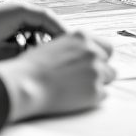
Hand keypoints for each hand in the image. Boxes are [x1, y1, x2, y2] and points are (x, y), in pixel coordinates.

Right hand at [0, 30, 116, 121]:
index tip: (94, 65)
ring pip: (109, 78)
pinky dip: (92, 98)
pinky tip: (75, 97)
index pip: (107, 47)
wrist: (26, 85)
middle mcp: (92, 52)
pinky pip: (102, 95)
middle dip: (100, 72)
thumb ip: (74, 48)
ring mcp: (95, 71)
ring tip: (77, 88)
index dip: (100, 57)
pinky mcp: (95, 91)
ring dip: (97, 83)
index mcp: (82, 38)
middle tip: (83, 80)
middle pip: (109, 64)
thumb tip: (83, 56)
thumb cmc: (33, 68)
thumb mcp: (55, 46)